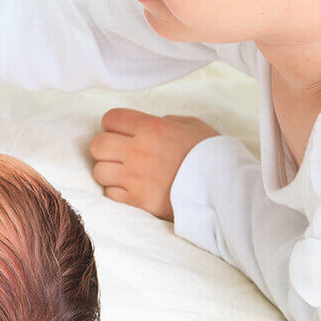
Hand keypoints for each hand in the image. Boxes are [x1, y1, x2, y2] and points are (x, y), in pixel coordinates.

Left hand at [90, 107, 219, 220]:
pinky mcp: (138, 202)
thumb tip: (148, 125)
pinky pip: (110, 194)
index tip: (122, 131)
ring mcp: (135, 178)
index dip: (114, 124)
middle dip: (105, 146)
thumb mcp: (192, 126)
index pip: (111, 118)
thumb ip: (165, 122)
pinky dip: (117, 191)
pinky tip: (131, 188)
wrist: (223, 190)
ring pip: (99, 171)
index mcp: (151, 128)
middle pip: (97, 144)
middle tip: (118, 152)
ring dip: (109, 171)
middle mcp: (138, 151)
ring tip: (124, 172)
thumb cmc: (211, 155)